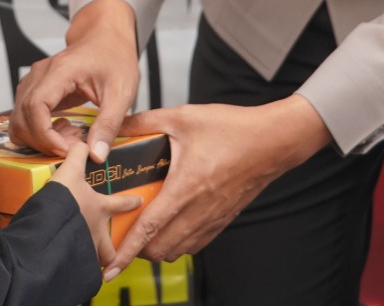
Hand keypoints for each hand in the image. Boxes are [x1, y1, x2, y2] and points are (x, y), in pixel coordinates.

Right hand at [11, 0, 138, 161]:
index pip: (35, 107)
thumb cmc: (114, 58)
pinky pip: (24, 116)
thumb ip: (109, 124)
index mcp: (60, 71)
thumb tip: (96, 155)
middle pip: (21, 116)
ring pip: (18, 118)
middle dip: (42, 141)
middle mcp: (40, 74)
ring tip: (69, 139)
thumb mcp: (121, 92)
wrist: (107, 39)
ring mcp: (34, 81)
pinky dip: (37, 131)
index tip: (67, 150)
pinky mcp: (35, 89)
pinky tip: (62, 131)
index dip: (45, 135)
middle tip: (71, 149)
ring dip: (38, 138)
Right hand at [50, 140, 141, 272]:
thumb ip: (77, 154)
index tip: (140, 201)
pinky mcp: (68, 262)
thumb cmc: (64, 201)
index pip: (121, 204)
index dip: (131, 202)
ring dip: (93, 260)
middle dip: (114, 250)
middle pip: (110, 247)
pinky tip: (70, 268)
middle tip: (114, 250)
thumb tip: (82, 141)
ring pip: (93, 261)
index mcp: (99, 209)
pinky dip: (75, 269)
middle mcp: (95, 232)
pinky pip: (76, 270)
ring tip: (90, 261)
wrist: (48, 227)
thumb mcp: (69, 171)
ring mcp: (83, 250)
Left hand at [103, 96, 330, 278]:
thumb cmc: (233, 128)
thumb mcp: (184, 117)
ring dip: (158, 246)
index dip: (127, 250)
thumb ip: (146, 121)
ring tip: (146, 231)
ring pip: (178, 250)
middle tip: (124, 235)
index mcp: (186, 187)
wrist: (273, 141)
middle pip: (160, 248)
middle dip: (138, 249)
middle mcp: (199, 209)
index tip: (111, 266)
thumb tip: (116, 125)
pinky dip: (179, 242)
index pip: (149, 228)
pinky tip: (173, 225)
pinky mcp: (223, 219)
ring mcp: (213, 218)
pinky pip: (196, 244)